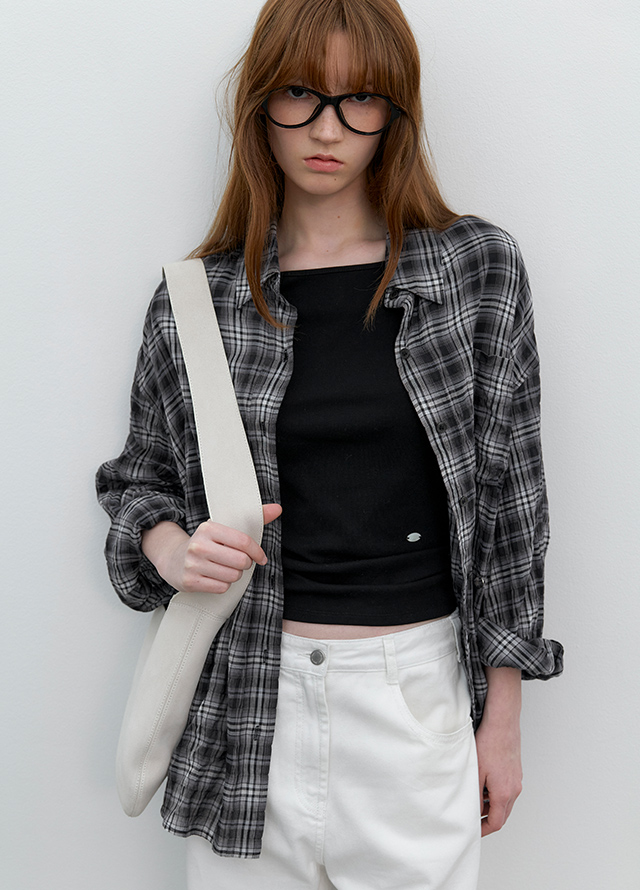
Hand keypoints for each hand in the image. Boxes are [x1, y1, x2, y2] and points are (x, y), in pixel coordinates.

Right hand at [142, 504, 281, 593]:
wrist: (174, 559)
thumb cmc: (206, 544)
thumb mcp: (224, 529)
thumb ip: (253, 518)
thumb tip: (278, 508)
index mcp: (209, 528)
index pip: (243, 542)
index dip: (257, 552)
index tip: (261, 558)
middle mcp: (199, 545)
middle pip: (241, 561)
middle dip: (245, 564)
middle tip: (239, 562)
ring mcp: (192, 564)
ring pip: (232, 576)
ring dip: (234, 575)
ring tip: (225, 568)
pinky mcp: (190, 582)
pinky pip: (221, 587)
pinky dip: (223, 584)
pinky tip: (215, 577)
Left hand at [476, 666, 521, 836]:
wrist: (503, 722)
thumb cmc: (490, 743)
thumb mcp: (476, 771)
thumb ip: (473, 793)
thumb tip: (470, 809)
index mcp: (504, 793)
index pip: (496, 822)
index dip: (483, 830)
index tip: (472, 831)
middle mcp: (514, 789)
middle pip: (502, 815)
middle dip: (487, 820)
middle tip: (472, 820)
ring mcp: (516, 780)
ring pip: (505, 803)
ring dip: (491, 806)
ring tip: (474, 799)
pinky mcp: (515, 771)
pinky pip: (507, 790)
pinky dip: (495, 794)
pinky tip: (483, 783)